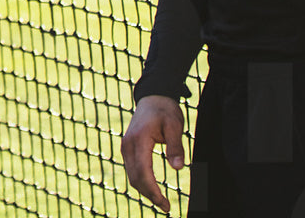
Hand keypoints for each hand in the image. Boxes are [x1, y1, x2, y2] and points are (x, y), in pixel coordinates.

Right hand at [122, 95, 186, 212]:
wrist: (152, 97)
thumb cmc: (165, 110)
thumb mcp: (175, 125)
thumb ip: (176, 146)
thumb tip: (178, 168)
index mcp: (138, 140)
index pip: (143, 172)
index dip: (153, 191)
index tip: (165, 203)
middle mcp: (128, 145)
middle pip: (135, 178)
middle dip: (150, 195)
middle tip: (166, 207)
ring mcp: (125, 146)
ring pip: (132, 176)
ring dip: (145, 190)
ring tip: (161, 201)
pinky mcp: (128, 148)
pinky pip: (132, 170)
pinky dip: (141, 182)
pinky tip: (152, 188)